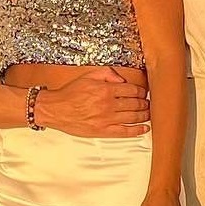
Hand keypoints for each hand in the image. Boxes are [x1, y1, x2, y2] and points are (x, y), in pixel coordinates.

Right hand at [33, 68, 149, 137]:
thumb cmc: (70, 93)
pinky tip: (144, 129)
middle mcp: (108, 104)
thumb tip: (121, 79)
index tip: (143, 93)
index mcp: (106, 89)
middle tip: (148, 103)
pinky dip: (137, 130)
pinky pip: (125, 131)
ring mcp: (107, 119)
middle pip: (134, 104)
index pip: (131, 90)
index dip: (140, 91)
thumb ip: (107, 74)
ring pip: (133, 117)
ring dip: (144, 115)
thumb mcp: (88, 76)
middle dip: (144, 103)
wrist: (55, 109)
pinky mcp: (103, 131)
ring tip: (148, 114)